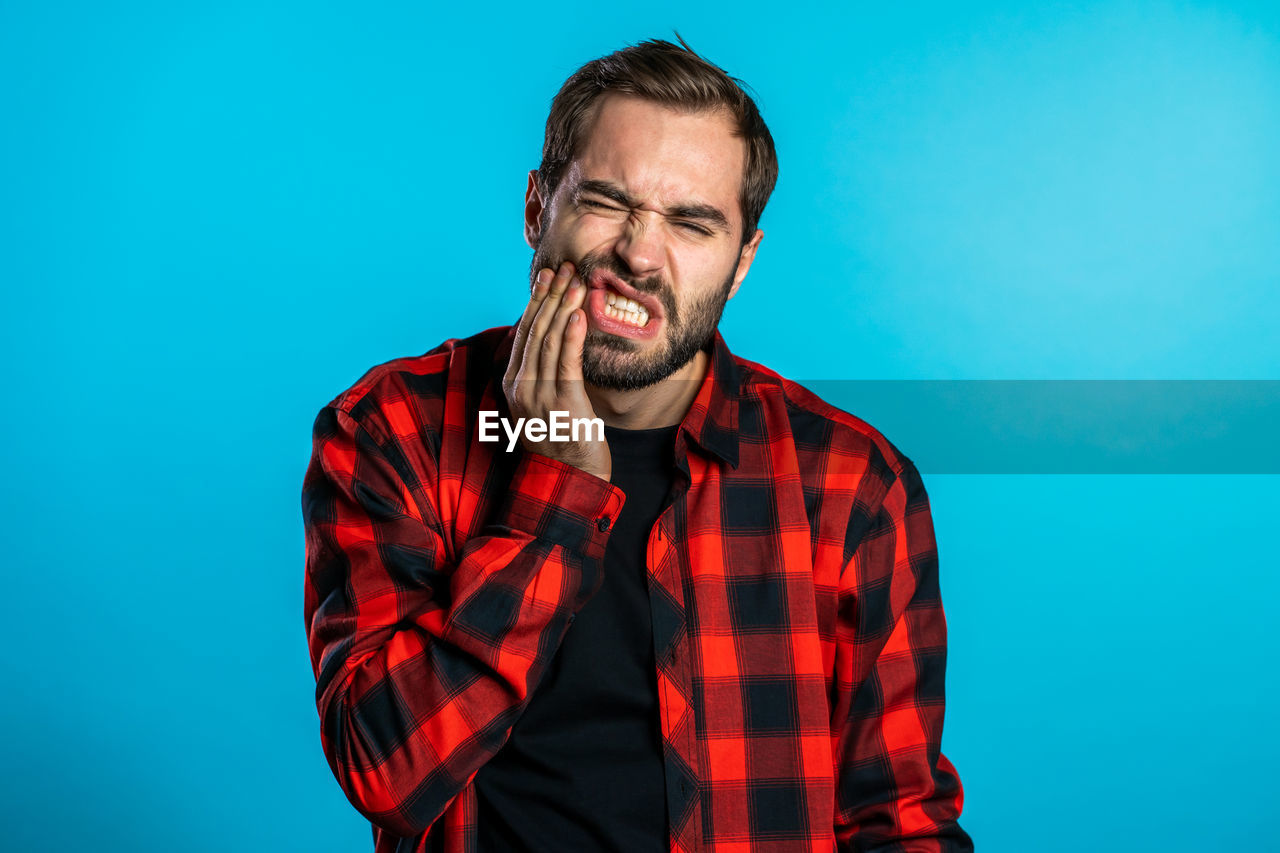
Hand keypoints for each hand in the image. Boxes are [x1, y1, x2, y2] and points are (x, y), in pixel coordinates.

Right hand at [502, 262, 610, 481]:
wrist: (568, 480)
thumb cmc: (561, 440)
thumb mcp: (544, 402)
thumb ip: (543, 372)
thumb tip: (553, 338)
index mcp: (514, 384)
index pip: (523, 333)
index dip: (536, 302)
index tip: (548, 277)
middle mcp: (522, 388)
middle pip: (535, 331)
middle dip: (552, 296)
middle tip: (566, 268)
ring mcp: (540, 397)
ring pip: (550, 342)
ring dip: (565, 307)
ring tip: (577, 282)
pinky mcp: (564, 405)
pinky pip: (567, 364)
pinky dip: (573, 337)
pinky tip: (579, 315)